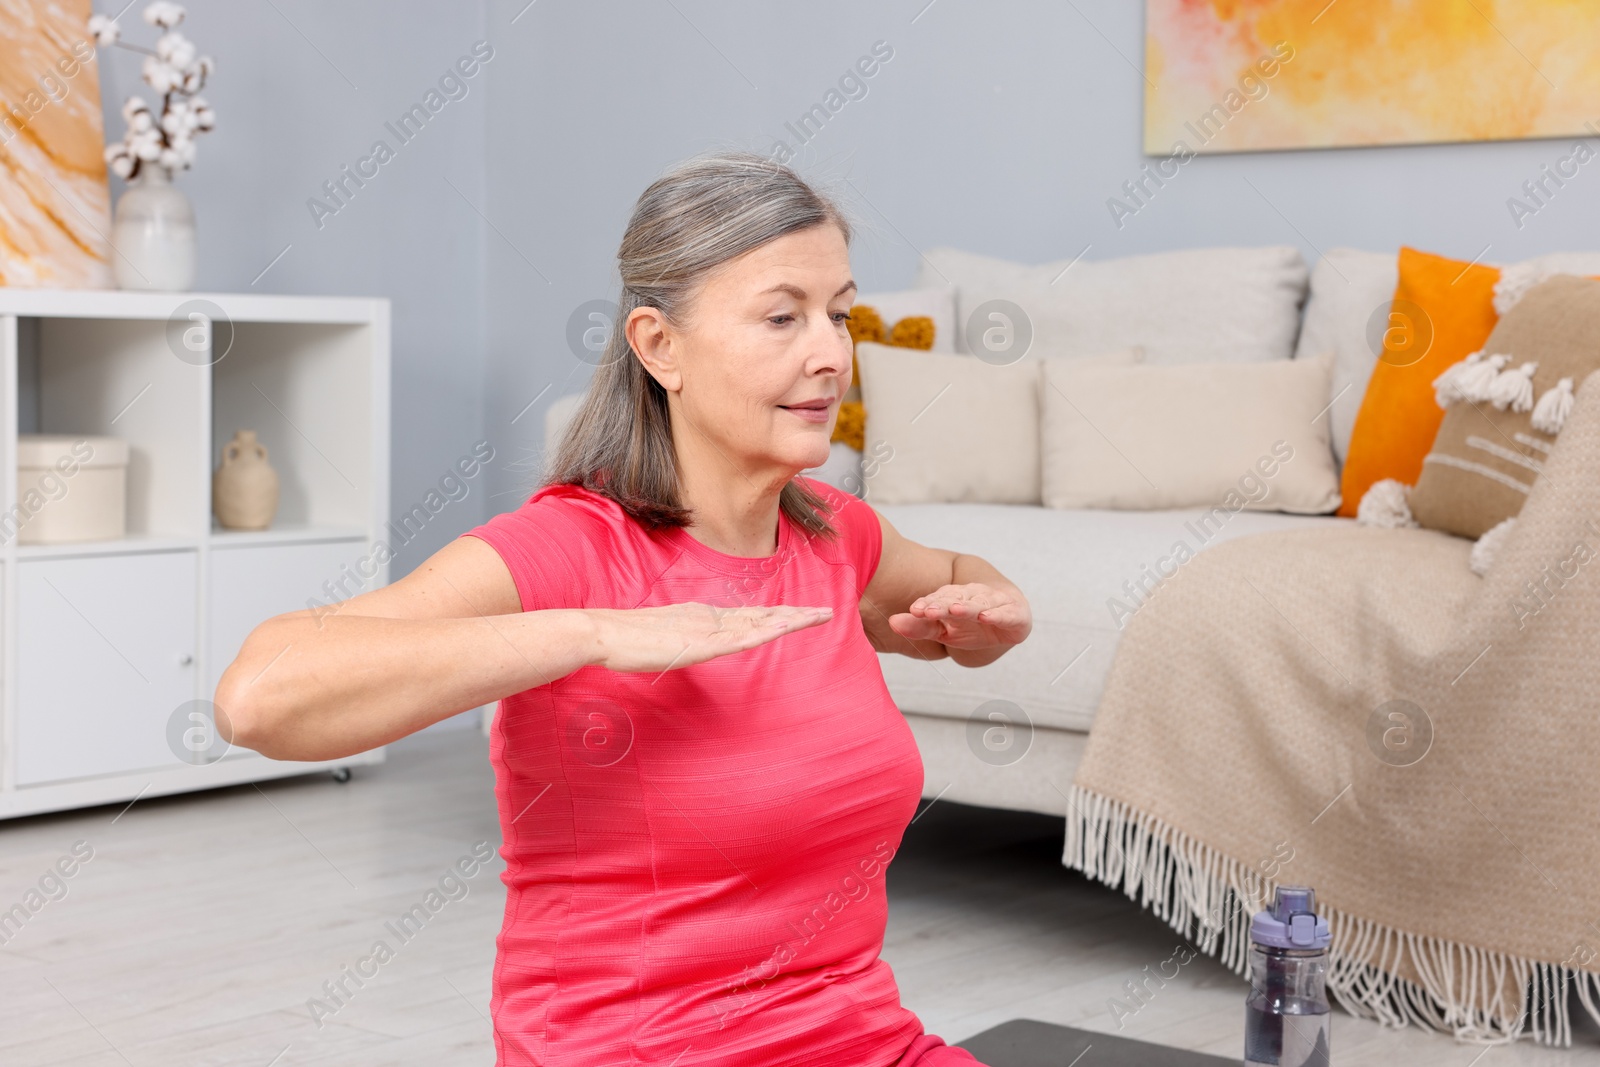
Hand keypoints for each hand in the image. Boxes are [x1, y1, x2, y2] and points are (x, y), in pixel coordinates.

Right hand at [587, 602, 832, 672]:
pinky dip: (764, 632)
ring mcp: (706, 628)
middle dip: (795, 614)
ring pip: (759, 622)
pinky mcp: (700, 642)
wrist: (602, 632)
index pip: (747, 615)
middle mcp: (710, 617)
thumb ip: (677, 641)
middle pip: (761, 615)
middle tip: (826, 612)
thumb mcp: (659, 641)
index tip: (798, 614)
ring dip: (791, 620)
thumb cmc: (623, 640)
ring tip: (819, 617)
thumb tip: (688, 647)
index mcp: (701, 616)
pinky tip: (783, 631)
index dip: (775, 615)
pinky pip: (740, 638)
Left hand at [887, 582, 1030, 650]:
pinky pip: (1005, 614)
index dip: (927, 604)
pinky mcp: (1015, 615)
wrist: (1011, 620)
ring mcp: (995, 604)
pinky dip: (997, 614)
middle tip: (927, 611)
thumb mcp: (944, 630)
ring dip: (967, 607)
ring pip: (979, 603)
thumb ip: (919, 626)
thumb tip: (891, 621)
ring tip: (954, 610)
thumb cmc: (971, 625)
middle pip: (957, 599)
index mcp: (954, 597)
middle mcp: (974, 596)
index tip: (913, 610)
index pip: (939, 599)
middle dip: (942, 604)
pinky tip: (987, 617)